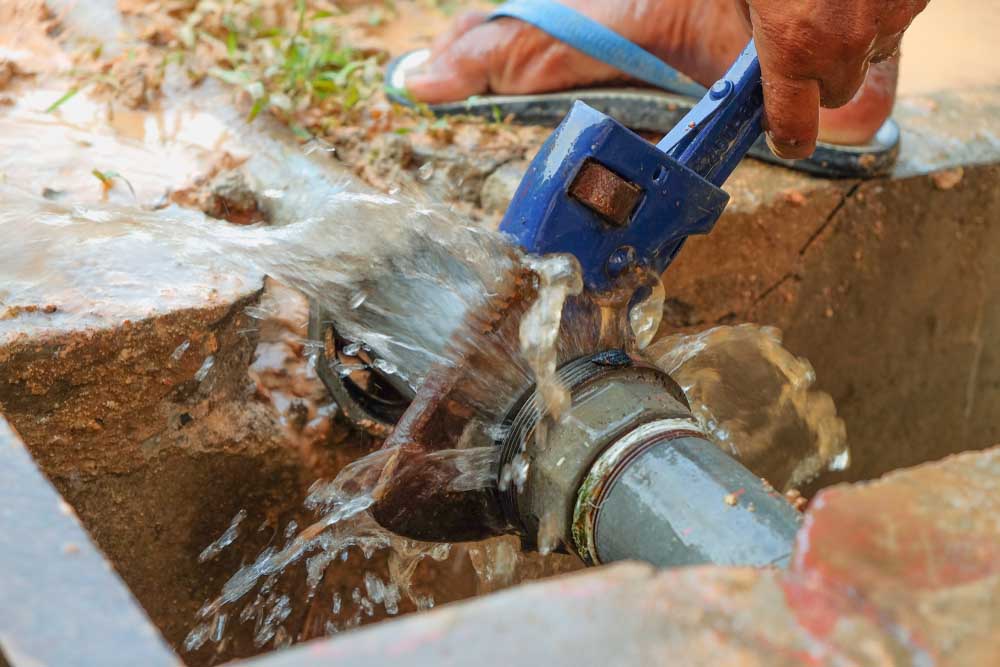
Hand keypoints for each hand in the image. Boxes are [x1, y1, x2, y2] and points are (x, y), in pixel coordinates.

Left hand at [737, 0, 927, 157]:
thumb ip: (760, 33)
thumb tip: (765, 57)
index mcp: (792, 48)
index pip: (792, 127)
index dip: (787, 139)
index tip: (783, 140)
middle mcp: (842, 46)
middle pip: (837, 93)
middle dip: (821, 76)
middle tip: (807, 37)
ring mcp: (885, 23)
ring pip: (870, 56)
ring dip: (855, 40)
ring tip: (836, 1)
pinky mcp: (916, 0)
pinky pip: (896, 21)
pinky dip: (880, 10)